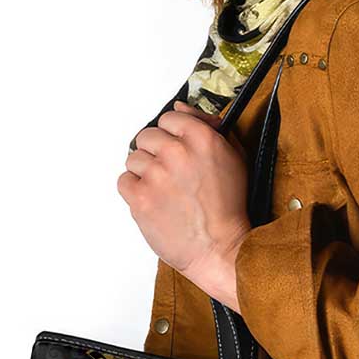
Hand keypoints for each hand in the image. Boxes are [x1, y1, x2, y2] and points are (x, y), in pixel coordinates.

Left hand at [119, 102, 249, 310]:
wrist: (221, 250)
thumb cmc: (229, 209)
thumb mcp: (234, 159)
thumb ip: (207, 127)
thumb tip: (180, 108)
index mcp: (201, 138)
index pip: (169, 119)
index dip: (173, 137)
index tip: (179, 153)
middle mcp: (176, 152)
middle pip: (147, 137)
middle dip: (157, 155)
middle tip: (172, 178)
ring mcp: (155, 175)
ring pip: (133, 159)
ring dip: (145, 174)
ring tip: (165, 194)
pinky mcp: (140, 198)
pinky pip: (124, 182)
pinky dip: (135, 192)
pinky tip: (155, 203)